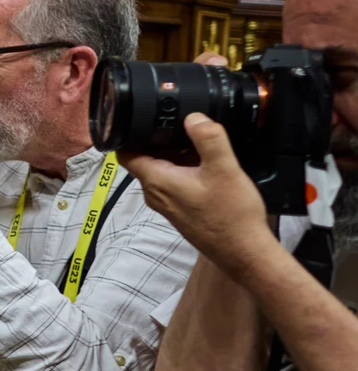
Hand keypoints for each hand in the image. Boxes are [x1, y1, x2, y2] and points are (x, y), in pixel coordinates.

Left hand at [119, 113, 272, 273]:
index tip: (144, 117)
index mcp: (155, 181)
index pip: (125, 153)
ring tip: (198, 141)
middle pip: (144, 158)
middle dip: (158, 140)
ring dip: (175, 154)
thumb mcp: (224, 169)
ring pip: (161, 170)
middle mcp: (154, 193)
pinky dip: (184, 169)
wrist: (245, 253)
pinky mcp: (180, 210)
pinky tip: (207, 163)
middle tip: (180, 123)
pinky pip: (174, 182)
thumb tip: (193, 117)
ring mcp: (167, 204)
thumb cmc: (232, 214)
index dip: (129, 133)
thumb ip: (208, 139)